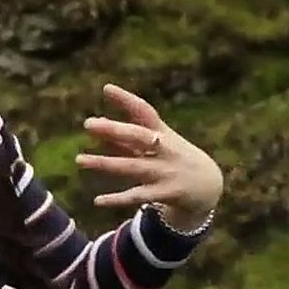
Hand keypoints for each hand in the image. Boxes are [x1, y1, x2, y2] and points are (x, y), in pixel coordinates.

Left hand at [75, 83, 222, 228]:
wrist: (210, 186)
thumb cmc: (173, 157)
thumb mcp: (156, 143)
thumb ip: (125, 136)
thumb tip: (96, 125)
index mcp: (162, 133)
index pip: (145, 112)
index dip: (127, 100)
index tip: (106, 88)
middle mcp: (165, 149)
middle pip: (138, 137)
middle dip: (114, 129)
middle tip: (88, 124)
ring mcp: (166, 171)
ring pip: (132, 166)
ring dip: (105, 163)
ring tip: (79, 160)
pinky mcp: (166, 193)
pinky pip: (138, 196)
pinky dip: (117, 199)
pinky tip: (97, 201)